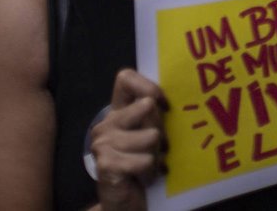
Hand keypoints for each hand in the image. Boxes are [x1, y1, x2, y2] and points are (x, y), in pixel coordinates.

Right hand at [90, 67, 167, 210]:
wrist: (124, 203)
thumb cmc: (142, 165)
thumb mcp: (150, 135)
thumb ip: (155, 114)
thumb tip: (174, 98)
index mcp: (116, 112)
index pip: (125, 78)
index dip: (149, 86)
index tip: (164, 106)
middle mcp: (106, 124)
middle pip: (148, 107)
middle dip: (161, 131)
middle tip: (157, 149)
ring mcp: (102, 144)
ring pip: (151, 136)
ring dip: (157, 155)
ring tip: (150, 164)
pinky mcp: (106, 164)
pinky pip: (145, 160)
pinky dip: (151, 172)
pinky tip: (143, 177)